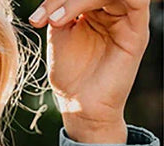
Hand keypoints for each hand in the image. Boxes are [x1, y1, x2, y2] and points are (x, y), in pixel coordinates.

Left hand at [28, 0, 149, 139]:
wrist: (81, 108)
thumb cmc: (71, 77)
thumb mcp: (60, 35)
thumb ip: (60, 9)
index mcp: (95, 9)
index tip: (36, 18)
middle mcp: (113, 10)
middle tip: (44, 17)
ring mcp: (126, 18)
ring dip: (78, 0)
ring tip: (55, 21)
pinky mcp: (136, 29)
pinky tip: (75, 14)